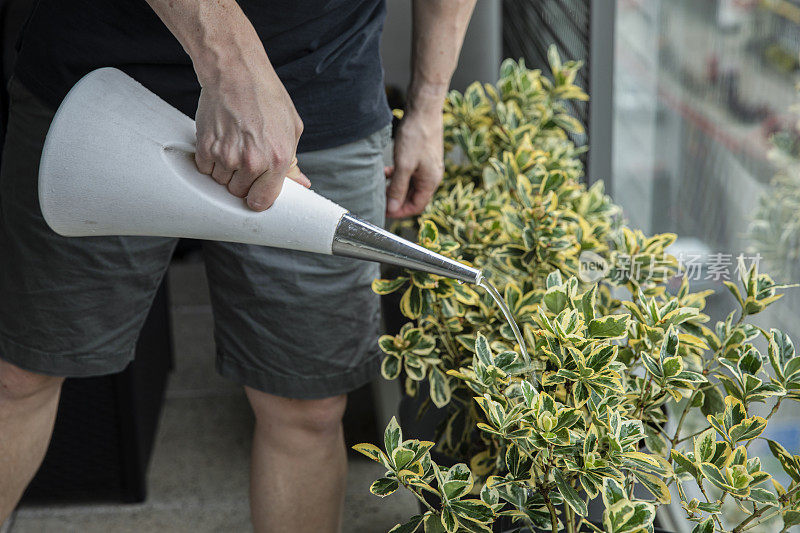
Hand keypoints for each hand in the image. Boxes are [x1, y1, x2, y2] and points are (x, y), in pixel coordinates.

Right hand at [194, 57, 308, 210]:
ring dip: (225, 171)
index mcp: (278, 159)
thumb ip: (293, 162)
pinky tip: (220, 142)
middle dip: (241, 181)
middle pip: (239, 193)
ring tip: (233, 146)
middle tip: (244, 159)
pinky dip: (209, 161)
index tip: (256, 192)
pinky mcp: (206, 147)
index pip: (262, 201)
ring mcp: (227, 156)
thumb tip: (302, 183)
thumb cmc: (266, 97)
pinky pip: (205, 170)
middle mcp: (252, 161)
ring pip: (220, 182)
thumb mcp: (291, 128)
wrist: (236, 72)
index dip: (258, 198)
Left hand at [386, 107, 443, 217]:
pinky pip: (409, 174)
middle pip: (413, 197)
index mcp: (431, 181)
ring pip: (409, 186)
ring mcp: (427, 167)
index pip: (416, 206)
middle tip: (379, 199)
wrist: (424, 110)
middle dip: (396, 200)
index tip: (383, 211)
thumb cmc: (417, 135)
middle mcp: (431, 176)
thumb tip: (392, 207)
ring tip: (379, 186)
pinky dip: (397, 176)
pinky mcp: (421, 158)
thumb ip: (398, 188)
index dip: (399, 211)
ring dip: (395, 188)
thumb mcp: (404, 165)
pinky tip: (386, 172)